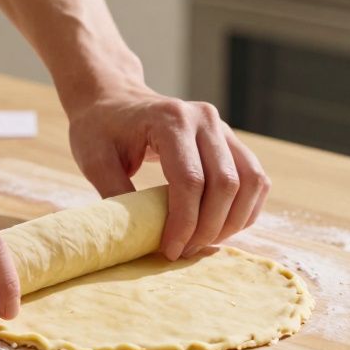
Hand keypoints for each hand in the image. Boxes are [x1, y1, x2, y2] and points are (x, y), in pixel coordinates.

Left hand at [66, 82, 270, 259]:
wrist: (115, 98)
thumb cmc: (101, 128)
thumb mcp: (94, 160)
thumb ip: (115, 196)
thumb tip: (137, 238)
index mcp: (170, 120)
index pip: (190, 180)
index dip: (185, 223)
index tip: (170, 250)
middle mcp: (204, 119)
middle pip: (226, 184)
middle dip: (209, 228)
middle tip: (185, 251)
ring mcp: (222, 127)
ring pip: (250, 182)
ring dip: (232, 221)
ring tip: (202, 243)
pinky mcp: (230, 140)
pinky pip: (255, 179)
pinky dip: (245, 209)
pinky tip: (220, 227)